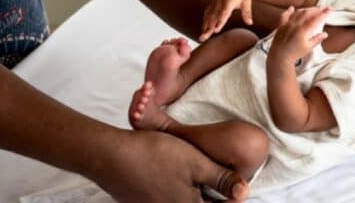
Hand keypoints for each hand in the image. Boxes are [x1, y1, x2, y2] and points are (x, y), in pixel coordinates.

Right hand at [92, 129, 246, 201]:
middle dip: (216, 196)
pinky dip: (182, 191)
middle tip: (226, 181)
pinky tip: (182, 176)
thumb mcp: (196, 163)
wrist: (110, 156)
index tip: (237, 185)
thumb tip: (244, 193)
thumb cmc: (155, 155)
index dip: (232, 198)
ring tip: (204, 177)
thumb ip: (222, 179)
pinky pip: (171, 200)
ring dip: (199, 194)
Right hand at [201, 0, 255, 41]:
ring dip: (204, 26)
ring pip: (208, 16)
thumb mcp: (247, 1)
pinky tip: (203, 29)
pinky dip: (205, 21)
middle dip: (208, 28)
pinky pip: (207, 13)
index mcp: (228, 2)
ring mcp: (215, 2)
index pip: (223, 13)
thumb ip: (247, 13)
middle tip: (203, 38)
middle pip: (213, 17)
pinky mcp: (213, 3)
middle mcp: (219, 2)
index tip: (216, 30)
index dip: (219, 21)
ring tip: (202, 37)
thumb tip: (250, 23)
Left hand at [267, 6, 329, 65]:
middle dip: (316, 9)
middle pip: (307, 13)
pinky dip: (289, 11)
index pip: (316, 19)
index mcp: (303, 30)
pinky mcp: (281, 26)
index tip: (329, 9)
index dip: (323, 13)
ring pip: (298, 13)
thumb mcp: (308, 48)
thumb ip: (317, 39)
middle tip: (322, 7)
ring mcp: (287, 24)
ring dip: (306, 9)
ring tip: (312, 9)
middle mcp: (295, 25)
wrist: (279, 57)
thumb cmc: (294, 54)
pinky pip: (284, 16)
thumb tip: (325, 34)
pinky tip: (292, 8)